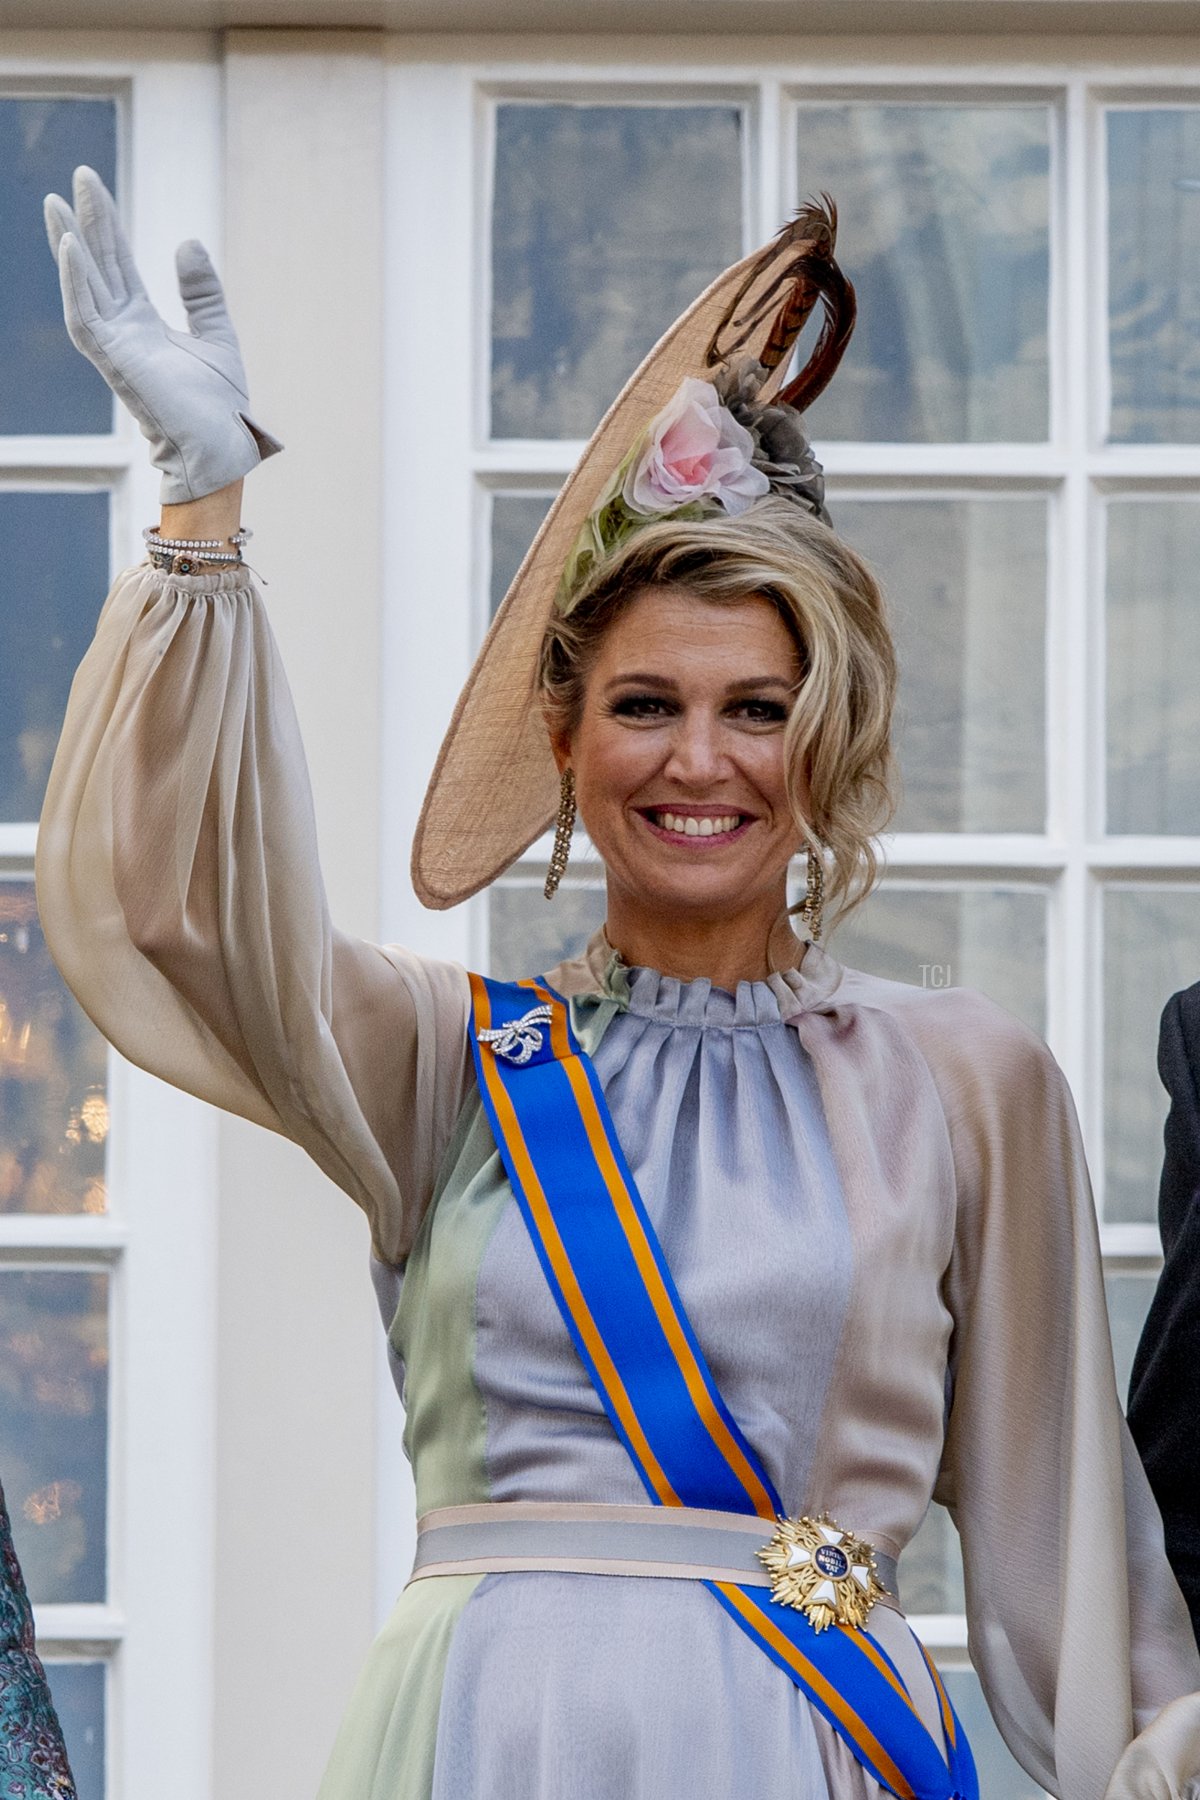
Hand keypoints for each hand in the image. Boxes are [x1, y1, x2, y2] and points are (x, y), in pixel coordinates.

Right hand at [44, 165, 281, 502]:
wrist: (223, 444)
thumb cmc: (220, 405)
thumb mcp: (216, 334)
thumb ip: (201, 291)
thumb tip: (186, 242)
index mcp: (143, 324)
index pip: (117, 264)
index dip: (106, 225)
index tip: (91, 184)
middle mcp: (122, 331)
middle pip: (98, 265)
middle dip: (87, 219)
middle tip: (80, 173)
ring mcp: (115, 346)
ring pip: (82, 285)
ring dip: (69, 244)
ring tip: (56, 203)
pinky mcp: (115, 362)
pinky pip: (85, 316)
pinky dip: (76, 282)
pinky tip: (71, 247)